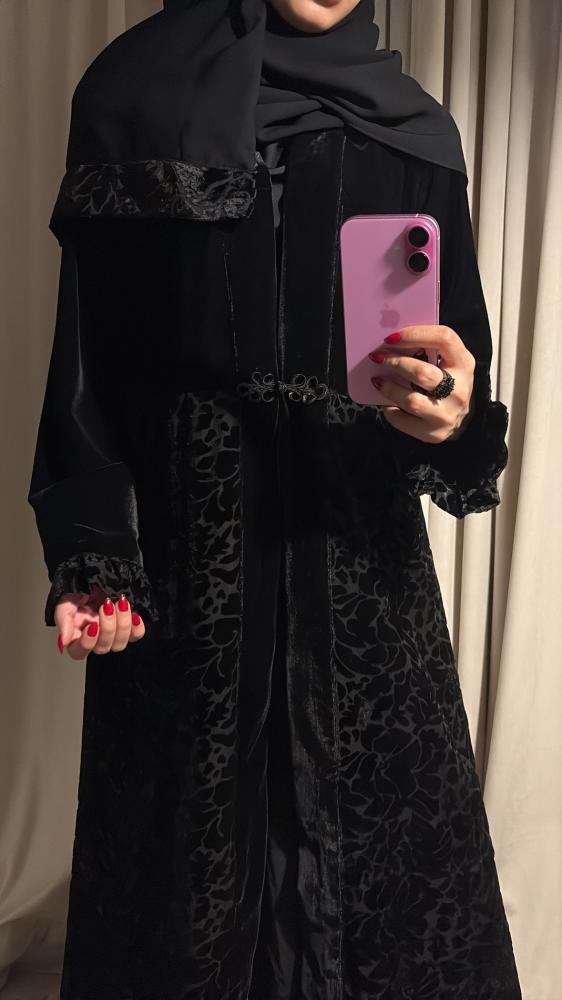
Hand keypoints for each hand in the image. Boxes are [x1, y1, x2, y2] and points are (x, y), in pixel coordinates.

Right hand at [54, 585, 145, 659]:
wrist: (97, 571)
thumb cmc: (79, 587)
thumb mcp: (66, 600)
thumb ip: (63, 620)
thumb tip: (63, 642)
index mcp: (76, 635)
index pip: (79, 652)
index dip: (87, 643)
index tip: (92, 625)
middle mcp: (95, 638)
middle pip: (103, 648)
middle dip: (107, 626)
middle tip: (108, 604)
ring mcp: (113, 634)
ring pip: (120, 643)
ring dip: (122, 623)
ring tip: (121, 602)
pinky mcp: (129, 627)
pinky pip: (136, 635)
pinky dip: (137, 627)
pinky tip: (134, 615)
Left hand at [369, 325, 474, 442]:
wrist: (461, 421)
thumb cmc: (448, 385)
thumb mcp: (448, 363)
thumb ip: (429, 350)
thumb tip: (392, 342)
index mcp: (464, 363)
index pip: (444, 339)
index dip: (415, 334)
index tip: (392, 338)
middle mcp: (459, 389)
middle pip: (422, 372)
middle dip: (395, 363)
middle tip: (378, 357)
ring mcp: (447, 414)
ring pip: (411, 400)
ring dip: (389, 388)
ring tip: (378, 380)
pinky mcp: (434, 433)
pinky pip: (403, 420)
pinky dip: (390, 410)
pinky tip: (388, 403)